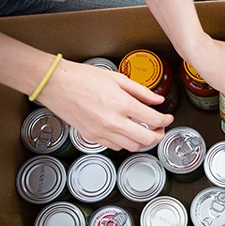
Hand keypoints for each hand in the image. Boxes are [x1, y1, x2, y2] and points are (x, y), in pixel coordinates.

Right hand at [38, 59, 173, 150]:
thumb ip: (141, 91)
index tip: (168, 118)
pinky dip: (127, 143)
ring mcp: (102, 132)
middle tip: (161, 129)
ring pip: (133, 147)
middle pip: (147, 140)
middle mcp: (113, 122)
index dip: (166, 120)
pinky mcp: (93, 137)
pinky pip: (116, 147)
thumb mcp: (117, 78)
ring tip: (145, 131)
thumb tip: (157, 99)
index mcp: (122, 104)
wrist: (56, 84)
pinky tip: (126, 132)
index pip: (154, 120)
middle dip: (159, 135)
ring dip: (144, 141)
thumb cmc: (82, 78)